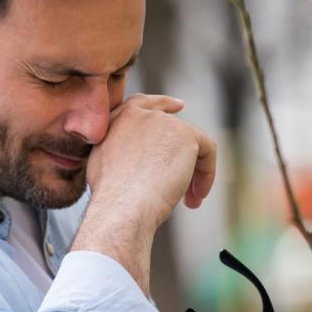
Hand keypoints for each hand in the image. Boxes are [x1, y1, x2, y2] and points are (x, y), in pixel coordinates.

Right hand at [73, 94, 216, 291]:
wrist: (121, 207)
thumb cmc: (111, 199)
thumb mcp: (104, 165)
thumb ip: (121, 152)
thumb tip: (138, 162)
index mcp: (119, 119)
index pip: (144, 104)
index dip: (163, 105)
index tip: (179, 107)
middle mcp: (141, 114)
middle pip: (174, 129)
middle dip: (181, 159)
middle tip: (186, 190)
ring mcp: (164, 121)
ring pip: (191, 145)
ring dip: (193, 174)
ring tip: (189, 202)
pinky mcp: (186, 134)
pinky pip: (207, 151)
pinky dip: (207, 174)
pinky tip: (196, 198)